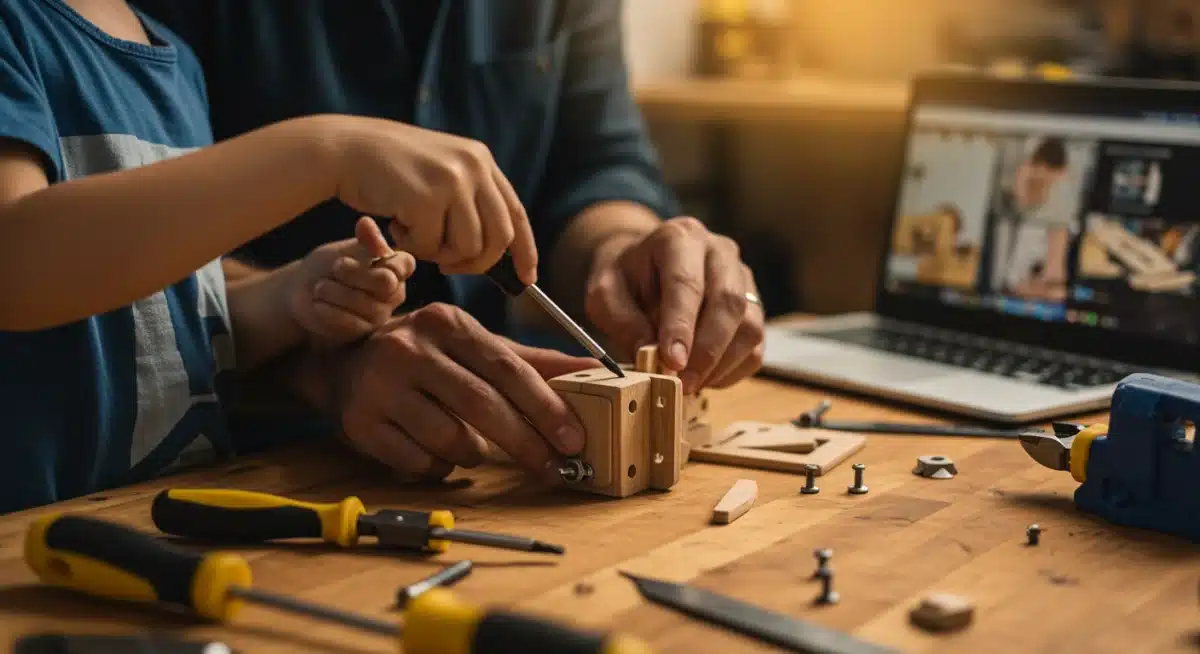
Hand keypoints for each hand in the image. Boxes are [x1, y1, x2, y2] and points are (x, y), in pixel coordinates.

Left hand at [290, 216, 414, 345]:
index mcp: (396, 268)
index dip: (377, 259)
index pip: (404, 264)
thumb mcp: (345, 249)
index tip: (345, 258)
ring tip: (320, 287)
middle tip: (335, 267)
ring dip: (336, 292)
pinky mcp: (363, 331)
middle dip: (354, 273)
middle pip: (384, 283)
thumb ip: (362, 241)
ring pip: (366, 304)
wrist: (303, 289)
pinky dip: (329, 310)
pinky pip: (351, 322)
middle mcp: (394, 292)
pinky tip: (318, 303)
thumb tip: (366, 222)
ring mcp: (380, 314)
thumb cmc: (328, 265)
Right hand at [325, 116, 536, 284]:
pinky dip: (412, 247)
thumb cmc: (388, 169)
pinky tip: (395, 224)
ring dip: (439, 254)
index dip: (525, 250)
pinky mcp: (426, 198)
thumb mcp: (440, 172)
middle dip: (477, 263)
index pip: (516, 213)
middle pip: (499, 237)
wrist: (343, 149)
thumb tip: (499, 250)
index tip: (527, 278)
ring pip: (467, 247)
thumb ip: (469, 200)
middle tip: (448, 268)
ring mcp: (451, 181)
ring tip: (413, 234)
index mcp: (480, 159)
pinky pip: (431, 248)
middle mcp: (473, 166)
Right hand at [332, 303, 599, 480]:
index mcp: (446, 323)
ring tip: (477, 447)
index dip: (546, 407)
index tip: (575, 439)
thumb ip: (534, 361)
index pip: (507, 368)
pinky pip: (420, 462)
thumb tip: (598, 370)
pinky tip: (436, 451)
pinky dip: (440, 466)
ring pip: (451, 440)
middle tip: (555, 468)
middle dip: (526, 443)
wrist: (342, 363)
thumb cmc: (426, 356)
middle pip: (482, 406)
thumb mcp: (474, 346)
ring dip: (475, 454)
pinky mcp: (360, 423)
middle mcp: (409, 348)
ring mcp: (380, 386)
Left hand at [585, 217, 764, 393]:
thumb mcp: (605, 293)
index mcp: (680, 238)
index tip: (672, 361)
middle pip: (728, 302)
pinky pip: (755, 346)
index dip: (681, 326)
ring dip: (720, 365)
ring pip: (749, 326)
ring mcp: (743, 278)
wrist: (646, 268)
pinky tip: (704, 378)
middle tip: (682, 382)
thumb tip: (649, 354)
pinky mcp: (754, 307)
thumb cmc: (626, 280)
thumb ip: (621, 320)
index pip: (686, 283)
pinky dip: (732, 371)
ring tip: (689, 384)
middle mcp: (720, 252)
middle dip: (706, 351)